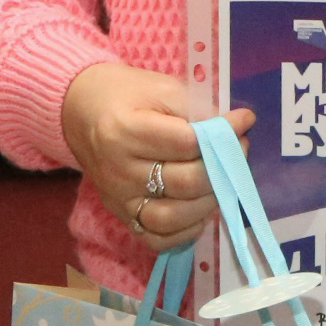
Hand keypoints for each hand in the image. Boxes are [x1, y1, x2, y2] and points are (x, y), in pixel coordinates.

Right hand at [60, 61, 256, 253]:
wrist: (82, 112)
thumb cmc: (126, 94)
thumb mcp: (161, 87)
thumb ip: (196, 109)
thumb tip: (234, 128)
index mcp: (125, 131)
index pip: (187, 143)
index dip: (224, 133)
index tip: (244, 120)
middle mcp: (119, 171)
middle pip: (184, 183)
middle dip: (223, 168)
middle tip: (239, 149)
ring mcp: (118, 198)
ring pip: (173, 217)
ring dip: (209, 202)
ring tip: (223, 180)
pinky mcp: (121, 215)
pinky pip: (156, 239)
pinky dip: (185, 231)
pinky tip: (200, 210)